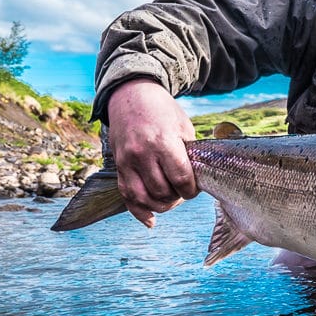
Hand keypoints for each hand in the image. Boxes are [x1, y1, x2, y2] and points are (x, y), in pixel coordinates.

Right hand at [106, 79, 197, 227]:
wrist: (131, 95)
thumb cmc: (163, 111)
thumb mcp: (183, 127)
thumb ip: (189, 154)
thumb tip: (198, 180)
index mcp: (163, 142)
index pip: (180, 179)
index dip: (191, 190)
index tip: (194, 188)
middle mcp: (142, 154)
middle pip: (161, 192)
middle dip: (176, 198)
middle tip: (182, 192)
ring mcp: (126, 161)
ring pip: (142, 198)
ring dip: (160, 206)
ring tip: (170, 200)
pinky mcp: (117, 166)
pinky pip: (126, 196)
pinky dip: (138, 212)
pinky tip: (151, 221)